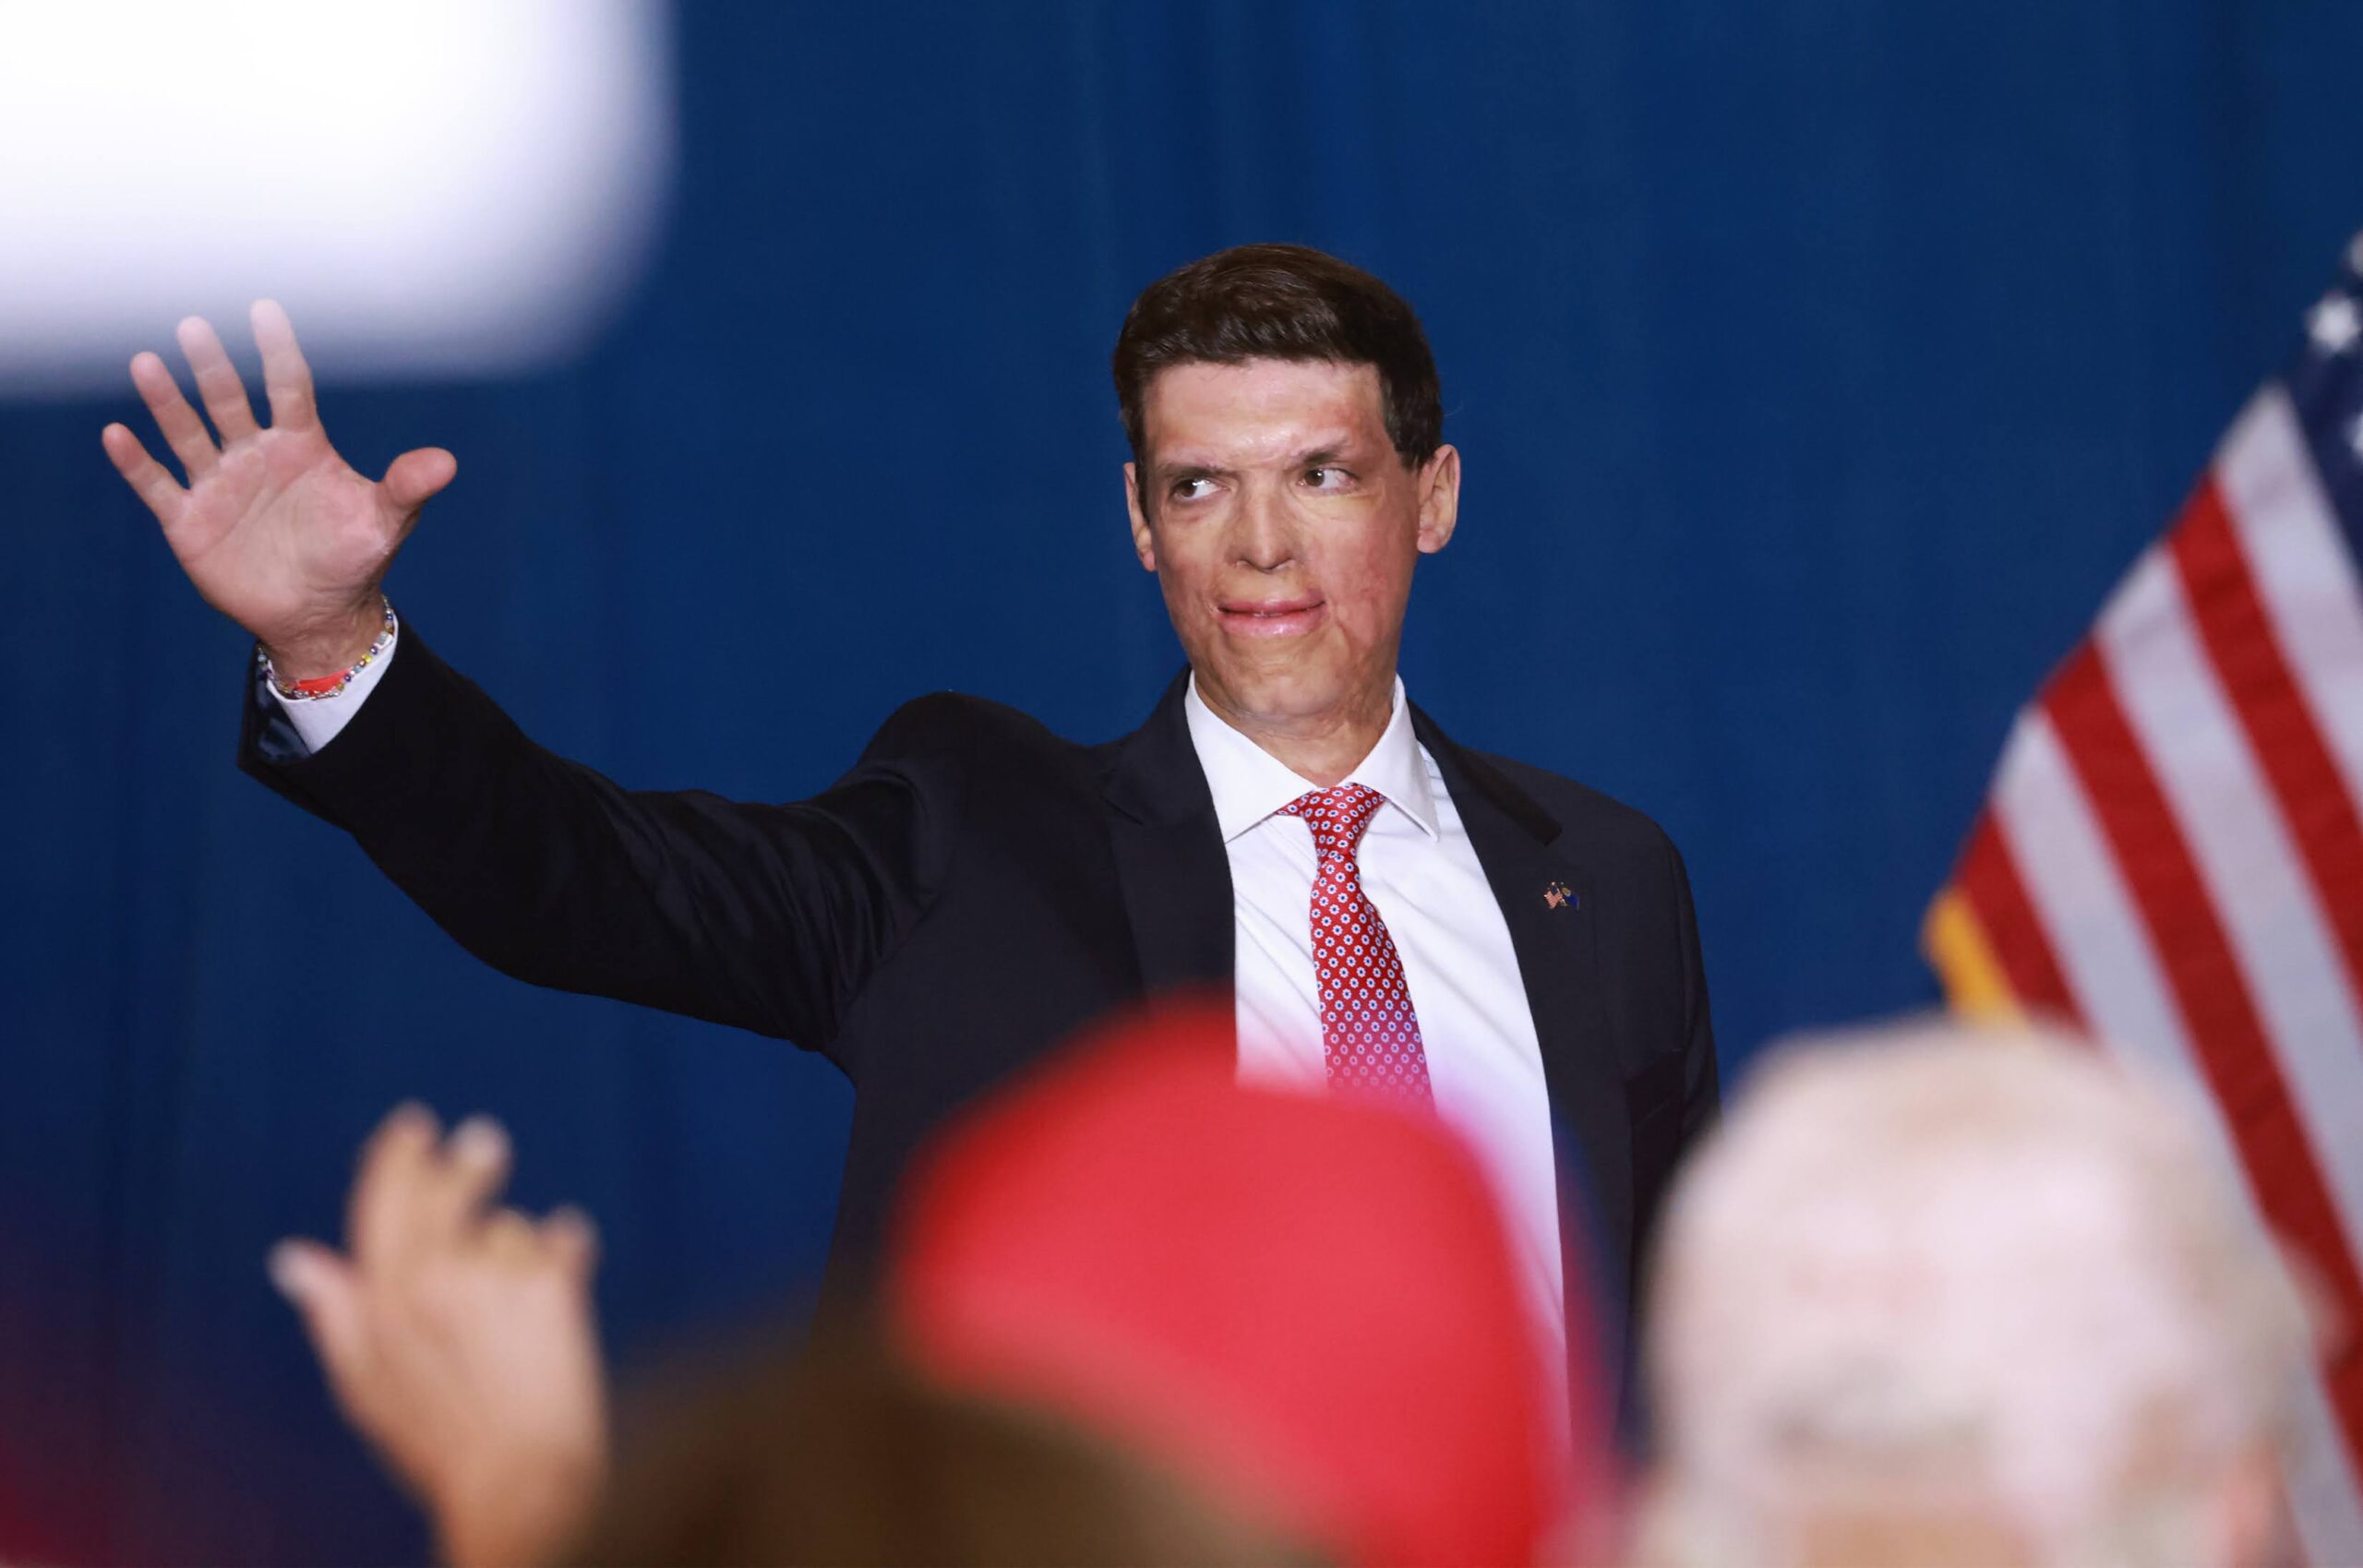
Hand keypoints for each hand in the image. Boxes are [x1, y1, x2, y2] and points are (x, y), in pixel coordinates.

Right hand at [101, 303, 454, 678]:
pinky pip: (157, 485)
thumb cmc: (354, 558)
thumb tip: (447, 463)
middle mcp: (255, 455)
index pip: (288, 387)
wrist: (318, 614)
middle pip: (229, 401)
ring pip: (188, 433)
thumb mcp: (386, 522)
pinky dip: (137, 462)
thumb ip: (407, 487)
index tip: (265, 310)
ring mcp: (219, 485)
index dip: (278, 351)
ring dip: (167, 402)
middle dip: (213, 366)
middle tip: (194, 327)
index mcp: (301, 446)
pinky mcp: (189, 520)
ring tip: (147, 363)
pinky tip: (116, 433)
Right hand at [271, 1106, 606, 1567]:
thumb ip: (333, 1315)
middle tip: (483, 1139)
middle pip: (445, 1189)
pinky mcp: (549, 1283)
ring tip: (522, 1312)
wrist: (522, 1481)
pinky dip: (569, 1254)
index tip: (413, 1125)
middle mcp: (431, 1278)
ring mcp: (491, 1277)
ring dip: (519, 1253)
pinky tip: (570, 1276)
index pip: (381, 1203)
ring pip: (509, 1228)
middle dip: (466, 1161)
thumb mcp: (367, 1387)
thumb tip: (292, 1257)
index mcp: (380, 1301)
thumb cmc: (442, 1443)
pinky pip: (563, 1239)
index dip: (397, 1158)